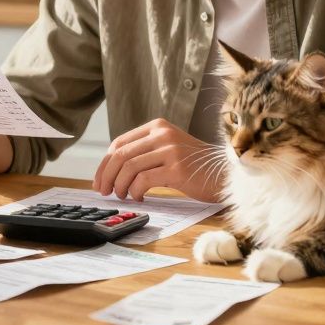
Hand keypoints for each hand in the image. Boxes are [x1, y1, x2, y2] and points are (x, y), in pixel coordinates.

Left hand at [92, 118, 226, 202]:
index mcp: (158, 126)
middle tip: (104, 191)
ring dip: (120, 186)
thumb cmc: (194, 166)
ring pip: (129, 168)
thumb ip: (145, 152)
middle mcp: (163, 134)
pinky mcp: (177, 169)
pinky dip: (135, 192)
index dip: (104, 164)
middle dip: (107, 176)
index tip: (99, 180)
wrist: (225, 174)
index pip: (119, 143)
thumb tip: (111, 170)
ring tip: (124, 195)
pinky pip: (143, 181)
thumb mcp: (168, 150)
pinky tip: (140, 198)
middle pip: (121, 155)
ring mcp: (171, 150)